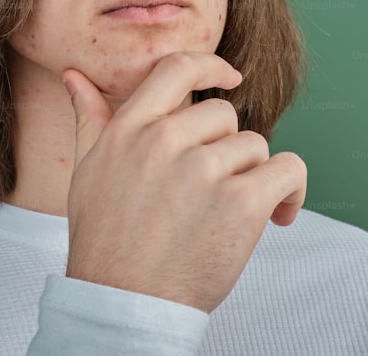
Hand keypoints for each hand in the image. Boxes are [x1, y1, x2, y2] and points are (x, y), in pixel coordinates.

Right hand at [63, 51, 306, 312]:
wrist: (123, 302)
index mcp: (130, 128)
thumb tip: (76, 77)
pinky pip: (288, 170)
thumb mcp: (87, 172)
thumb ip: (89, 119)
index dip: (211, 66)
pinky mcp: (240, 202)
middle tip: (214, 187)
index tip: (229, 76)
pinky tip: (278, 214)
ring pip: (255, 145)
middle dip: (226, 148)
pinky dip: (291, 191)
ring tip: (232, 212)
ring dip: (252, 176)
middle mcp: (165, 140)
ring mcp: (203, 169)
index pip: (178, 69)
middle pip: (224, 114)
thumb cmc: (104, 240)